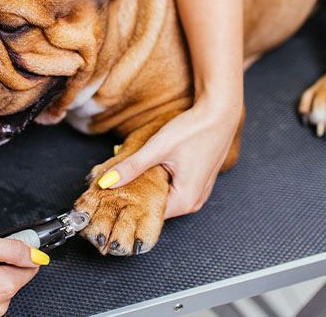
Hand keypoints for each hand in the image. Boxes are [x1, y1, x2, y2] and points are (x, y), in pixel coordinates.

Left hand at [105, 97, 240, 218]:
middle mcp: (193, 202)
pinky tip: (149, 167)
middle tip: (115, 181)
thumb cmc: (194, 130)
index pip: (148, 213)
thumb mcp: (158, 148)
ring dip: (148, 186)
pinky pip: (173, 188)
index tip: (109, 196)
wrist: (220, 112)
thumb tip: (106, 182)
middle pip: (156, 205)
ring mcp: (197, 192)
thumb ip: (132, 167)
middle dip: (136, 194)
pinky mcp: (197, 181)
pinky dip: (160, 180)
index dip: (128, 204)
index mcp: (184, 201)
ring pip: (164, 195)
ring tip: (130, 173)